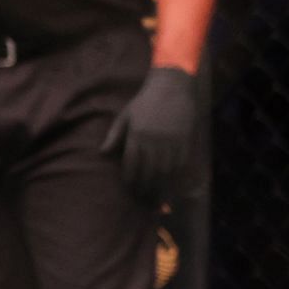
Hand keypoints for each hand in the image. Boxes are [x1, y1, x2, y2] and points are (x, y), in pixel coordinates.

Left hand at [99, 67, 197, 199]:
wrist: (171, 86)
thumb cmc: (144, 102)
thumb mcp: (125, 116)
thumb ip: (114, 136)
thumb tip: (102, 154)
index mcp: (137, 135)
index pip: (132, 165)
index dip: (131, 181)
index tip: (131, 190)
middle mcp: (154, 141)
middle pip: (150, 172)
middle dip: (147, 189)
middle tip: (145, 202)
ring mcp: (171, 141)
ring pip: (167, 172)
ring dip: (163, 187)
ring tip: (160, 200)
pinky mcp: (186, 140)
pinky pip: (182, 164)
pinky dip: (178, 177)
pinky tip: (175, 186)